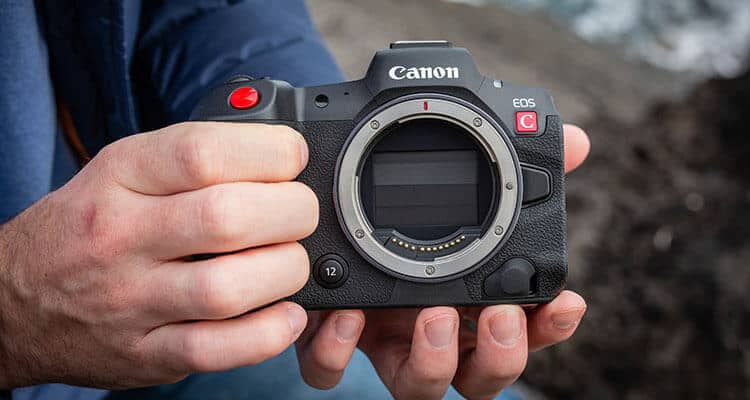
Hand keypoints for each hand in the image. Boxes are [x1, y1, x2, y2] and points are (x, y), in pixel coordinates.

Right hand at [0, 123, 317, 388]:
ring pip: (228, 288)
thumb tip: (280, 152)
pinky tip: (286, 315)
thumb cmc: (87, 226)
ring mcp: (132, 301)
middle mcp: (122, 236)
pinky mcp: (146, 353)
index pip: (203, 153)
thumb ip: (192, 157)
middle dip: (292, 213)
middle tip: (300, 213)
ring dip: (285, 273)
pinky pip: (218, 350)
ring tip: (290, 263)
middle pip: (228, 218)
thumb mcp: (123, 169)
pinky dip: (268, 334)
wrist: (14, 302)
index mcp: (122, 177)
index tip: (294, 158)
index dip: (271, 152)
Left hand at [295, 124, 590, 398]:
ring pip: (419, 387)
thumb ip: (518, 164)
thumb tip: (576, 142)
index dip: (549, 325)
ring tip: (435, 316)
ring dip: (435, 361)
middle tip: (502, 314)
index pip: (525, 328)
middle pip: (481, 376)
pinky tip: (348, 314)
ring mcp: (384, 340)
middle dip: (501, 354)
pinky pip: (330, 369)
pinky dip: (338, 350)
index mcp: (471, 301)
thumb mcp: (460, 180)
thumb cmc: (407, 213)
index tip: (566, 300)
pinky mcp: (333, 339)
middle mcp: (434, 331)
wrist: (335, 221)